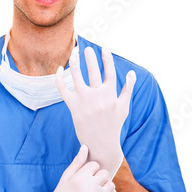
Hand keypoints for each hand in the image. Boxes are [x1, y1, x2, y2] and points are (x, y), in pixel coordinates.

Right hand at [36, 145, 116, 191]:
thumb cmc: (62, 191)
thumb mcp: (67, 175)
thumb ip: (78, 161)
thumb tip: (85, 146)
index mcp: (80, 177)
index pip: (95, 164)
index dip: (90, 168)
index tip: (85, 174)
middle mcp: (89, 187)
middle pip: (105, 173)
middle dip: (99, 175)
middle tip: (91, 181)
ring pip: (111, 184)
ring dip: (105, 184)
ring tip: (96, 188)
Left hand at [56, 46, 135, 179]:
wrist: (101, 145)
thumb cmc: (114, 125)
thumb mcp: (124, 107)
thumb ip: (128, 89)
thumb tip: (132, 73)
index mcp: (111, 94)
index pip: (110, 70)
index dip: (107, 57)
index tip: (104, 46)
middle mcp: (98, 96)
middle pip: (93, 70)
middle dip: (90, 57)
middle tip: (86, 47)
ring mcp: (84, 101)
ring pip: (77, 77)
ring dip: (74, 63)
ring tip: (73, 53)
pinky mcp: (73, 107)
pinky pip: (63, 89)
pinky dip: (59, 79)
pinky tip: (59, 70)